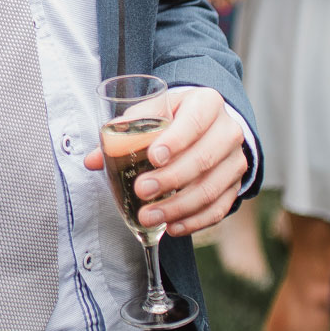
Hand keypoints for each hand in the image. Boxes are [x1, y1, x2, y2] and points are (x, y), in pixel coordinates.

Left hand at [83, 87, 246, 236]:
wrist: (206, 125)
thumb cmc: (173, 117)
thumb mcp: (152, 113)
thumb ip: (124, 131)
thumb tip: (93, 160)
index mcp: (206, 103)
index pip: (195, 121)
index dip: (175, 140)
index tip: (153, 157)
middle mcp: (228, 130)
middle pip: (204, 158)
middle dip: (171, 179)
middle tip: (142, 191)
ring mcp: (236, 160)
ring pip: (211, 188)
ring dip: (178, 207)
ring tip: (149, 216)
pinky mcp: (235, 185)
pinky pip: (219, 208)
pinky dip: (195, 221)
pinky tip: (172, 227)